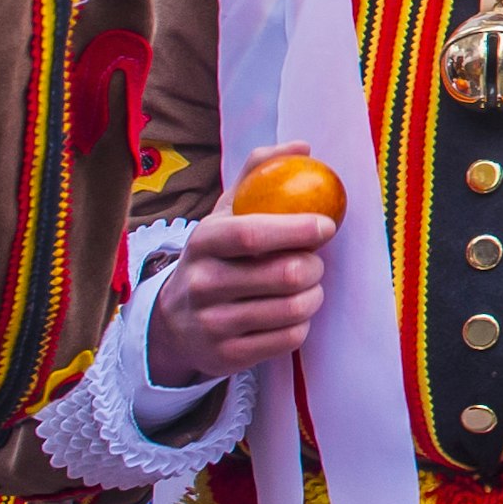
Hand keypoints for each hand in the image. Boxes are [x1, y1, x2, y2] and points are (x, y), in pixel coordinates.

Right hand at [143, 147, 334, 386]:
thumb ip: (260, 173)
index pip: (253, 233)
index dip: (297, 229)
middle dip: (314, 266)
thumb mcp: (227, 214)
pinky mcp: (226, 356)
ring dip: (313, 295)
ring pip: (293, 309)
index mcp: (204, 241)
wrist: (174, 322)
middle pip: (285, 275)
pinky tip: (291, 313)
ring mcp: (211, 324)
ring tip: (306, 287)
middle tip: (314, 262)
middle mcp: (202, 283)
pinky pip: (289, 338)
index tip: (328, 225)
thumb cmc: (218, 256)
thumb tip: (302, 147)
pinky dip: (302, 323)